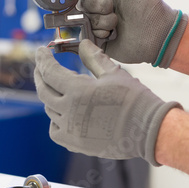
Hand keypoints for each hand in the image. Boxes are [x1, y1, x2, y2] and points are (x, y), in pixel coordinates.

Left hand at [34, 39, 181, 165]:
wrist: (148, 130)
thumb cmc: (134, 99)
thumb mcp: (113, 73)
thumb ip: (94, 58)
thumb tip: (83, 44)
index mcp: (77, 90)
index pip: (50, 72)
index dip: (43, 59)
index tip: (40, 51)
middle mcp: (69, 111)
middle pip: (43, 91)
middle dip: (40, 75)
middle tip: (41, 66)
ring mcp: (71, 129)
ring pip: (49, 109)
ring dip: (49, 96)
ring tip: (57, 87)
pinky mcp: (76, 143)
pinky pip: (55, 130)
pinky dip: (55, 119)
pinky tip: (63, 112)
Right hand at [81, 0, 187, 67]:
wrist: (158, 34)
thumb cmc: (149, 5)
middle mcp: (100, 9)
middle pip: (82, 3)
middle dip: (97, 6)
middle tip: (113, 9)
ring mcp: (99, 26)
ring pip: (85, 20)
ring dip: (101, 21)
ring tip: (118, 25)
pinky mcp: (99, 42)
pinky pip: (87, 36)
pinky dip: (99, 34)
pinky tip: (112, 35)